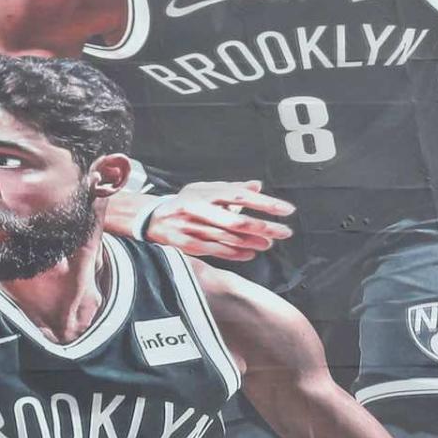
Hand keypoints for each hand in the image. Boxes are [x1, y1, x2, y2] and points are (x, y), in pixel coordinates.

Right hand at [144, 180, 294, 261]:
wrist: (151, 218)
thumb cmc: (185, 202)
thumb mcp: (205, 189)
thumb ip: (232, 188)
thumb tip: (258, 185)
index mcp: (206, 192)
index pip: (241, 197)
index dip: (265, 204)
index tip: (286, 210)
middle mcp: (199, 208)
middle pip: (237, 221)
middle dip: (263, 227)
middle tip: (284, 232)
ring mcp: (192, 227)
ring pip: (229, 238)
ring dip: (252, 242)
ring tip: (270, 243)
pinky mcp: (187, 244)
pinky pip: (216, 250)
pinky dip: (236, 253)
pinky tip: (251, 253)